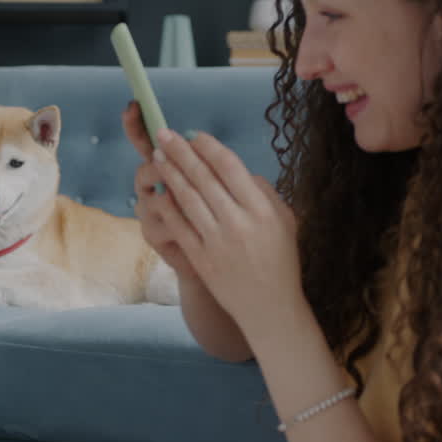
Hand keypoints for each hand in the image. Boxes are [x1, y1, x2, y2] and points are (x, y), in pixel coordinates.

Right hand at [123, 101, 201, 282]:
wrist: (218, 261)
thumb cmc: (218, 219)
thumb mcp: (219, 187)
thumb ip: (212, 166)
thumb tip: (200, 141)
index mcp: (166, 171)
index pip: (146, 143)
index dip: (136, 125)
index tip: (132, 105)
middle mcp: (151, 189)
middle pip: (145, 168)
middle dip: (158, 166)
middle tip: (165, 157)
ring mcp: (149, 212)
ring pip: (151, 196)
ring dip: (171, 195)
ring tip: (187, 200)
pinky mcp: (154, 235)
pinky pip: (162, 222)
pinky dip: (178, 223)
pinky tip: (196, 226)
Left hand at [148, 125, 300, 329]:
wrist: (269, 307)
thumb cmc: (280, 261)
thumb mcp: (285, 222)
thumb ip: (264, 192)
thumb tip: (239, 169)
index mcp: (262, 210)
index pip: (230, 167)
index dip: (209, 148)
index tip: (194, 135)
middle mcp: (239, 223)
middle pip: (204, 178)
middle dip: (182, 152)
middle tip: (165, 134)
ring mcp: (217, 241)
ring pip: (188, 199)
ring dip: (170, 173)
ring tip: (158, 155)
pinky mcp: (201, 259)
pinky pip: (179, 226)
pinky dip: (167, 207)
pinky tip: (157, 191)